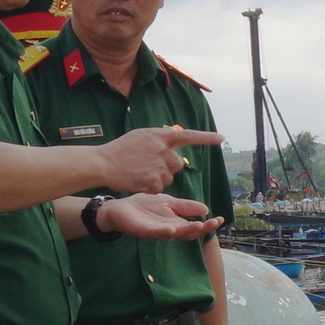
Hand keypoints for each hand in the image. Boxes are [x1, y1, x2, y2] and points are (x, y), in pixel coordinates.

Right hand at [98, 126, 224, 195]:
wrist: (103, 163)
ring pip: (169, 177)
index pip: (188, 136)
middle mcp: (163, 150)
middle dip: (168, 166)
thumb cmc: (121, 149)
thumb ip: (159, 138)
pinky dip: (152, 187)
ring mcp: (159, 167)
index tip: (222, 138)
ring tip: (140, 171)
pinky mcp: (154, 182)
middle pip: (178, 164)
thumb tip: (173, 142)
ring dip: (159, 177)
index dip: (206, 138)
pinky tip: (139, 180)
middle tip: (150, 164)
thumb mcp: (141, 135)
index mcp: (160, 136)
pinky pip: (160, 188)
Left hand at [98, 194, 222, 240]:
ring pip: (175, 234)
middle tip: (213, 223)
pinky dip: (164, 233)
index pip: (195, 226)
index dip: (208, 225)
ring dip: (187, 231)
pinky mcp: (143, 231)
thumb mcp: (167, 202)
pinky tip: (172, 229)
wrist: (118, 208)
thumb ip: (185, 206)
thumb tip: (205, 209)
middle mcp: (168, 231)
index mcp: (175, 224)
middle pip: (188, 233)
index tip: (220, 219)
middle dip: (202, 229)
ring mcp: (156, 232)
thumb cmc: (142, 206)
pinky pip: (155, 234)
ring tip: (199, 225)